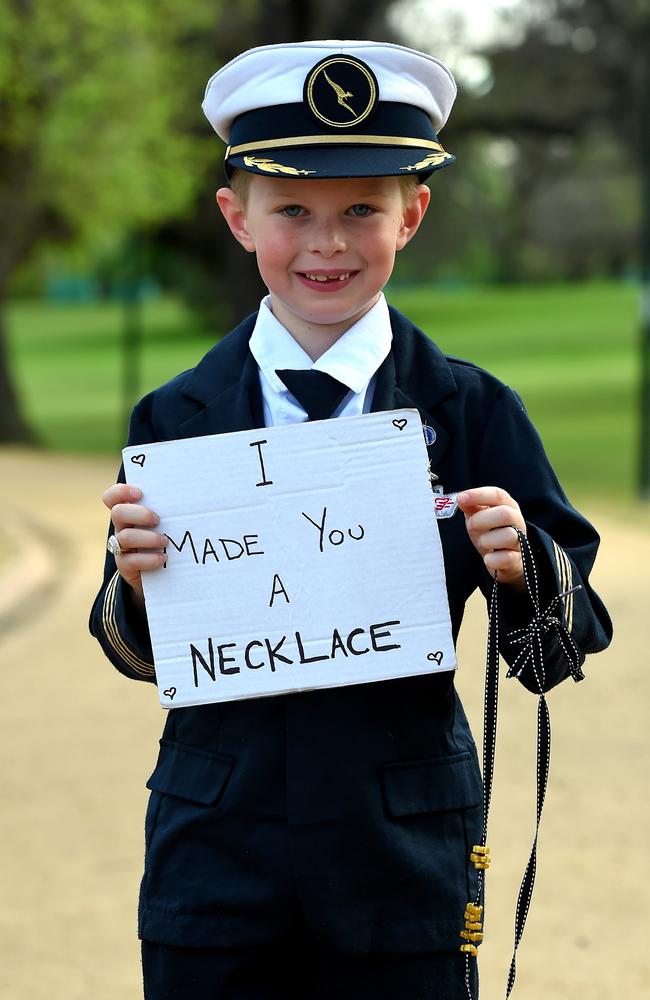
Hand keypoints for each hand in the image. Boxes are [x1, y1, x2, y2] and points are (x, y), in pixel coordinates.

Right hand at [102, 484, 166, 602]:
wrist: (163, 572)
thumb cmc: (169, 537)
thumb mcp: (168, 521)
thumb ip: (173, 508)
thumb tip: (202, 493)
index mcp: (129, 512)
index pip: (112, 497)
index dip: (121, 491)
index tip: (140, 493)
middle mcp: (122, 527)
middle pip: (118, 513)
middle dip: (139, 514)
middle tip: (158, 520)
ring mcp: (121, 547)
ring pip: (125, 537)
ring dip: (148, 538)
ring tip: (165, 541)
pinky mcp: (125, 566)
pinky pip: (131, 561)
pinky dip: (148, 559)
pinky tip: (163, 558)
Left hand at [457, 486, 525, 588]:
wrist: (503, 561)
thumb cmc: (490, 534)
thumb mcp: (479, 518)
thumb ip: (471, 507)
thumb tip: (461, 499)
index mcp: (508, 507)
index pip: (498, 495)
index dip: (479, 495)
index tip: (461, 499)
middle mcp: (517, 522)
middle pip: (506, 514)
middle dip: (482, 519)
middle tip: (470, 525)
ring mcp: (520, 542)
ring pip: (509, 536)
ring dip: (487, 540)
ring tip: (482, 543)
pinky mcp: (516, 561)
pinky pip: (506, 558)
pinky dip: (492, 559)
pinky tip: (487, 558)